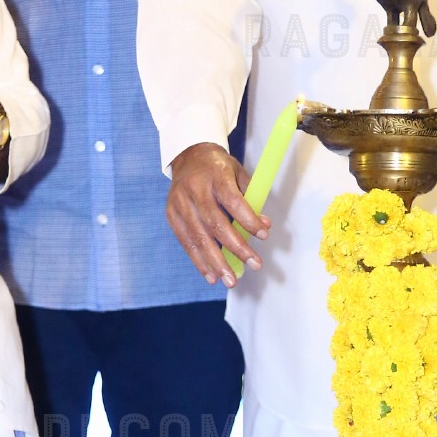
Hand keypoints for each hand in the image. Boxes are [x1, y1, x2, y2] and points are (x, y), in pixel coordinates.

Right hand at [167, 142, 269, 286]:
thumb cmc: (218, 168)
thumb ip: (251, 198)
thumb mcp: (238, 173)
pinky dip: (199, 261)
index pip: (233, 200)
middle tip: (254, 264)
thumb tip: (264, 225)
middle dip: (236, 248)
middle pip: (215, 223)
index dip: (248, 220)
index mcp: (215, 175)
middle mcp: (194, 189)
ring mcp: (180, 203)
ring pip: (199, 237)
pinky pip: (186, 243)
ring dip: (216, 262)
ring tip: (231, 280)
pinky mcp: (172, 215)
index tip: (264, 235)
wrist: (188, 156)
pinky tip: (212, 276)